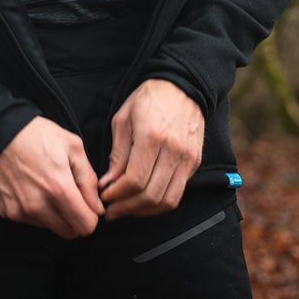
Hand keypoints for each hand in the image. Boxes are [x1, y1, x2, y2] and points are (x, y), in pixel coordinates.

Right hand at [0, 116, 104, 239]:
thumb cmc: (37, 134)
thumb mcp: (72, 146)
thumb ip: (88, 179)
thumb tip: (97, 207)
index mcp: (59, 189)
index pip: (86, 227)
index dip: (90, 215)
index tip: (85, 202)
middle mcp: (39, 206)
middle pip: (69, 233)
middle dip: (73, 218)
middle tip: (68, 195)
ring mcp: (20, 211)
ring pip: (49, 227)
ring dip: (53, 214)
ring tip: (46, 186)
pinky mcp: (6, 212)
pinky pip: (29, 221)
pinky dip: (34, 210)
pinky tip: (29, 187)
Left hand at [97, 79, 203, 220]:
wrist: (181, 87)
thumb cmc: (148, 99)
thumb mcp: (123, 118)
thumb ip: (117, 153)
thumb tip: (108, 183)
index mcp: (152, 136)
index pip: (134, 179)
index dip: (117, 195)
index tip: (104, 197)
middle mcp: (173, 150)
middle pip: (151, 195)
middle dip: (127, 208)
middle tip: (111, 211)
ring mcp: (187, 158)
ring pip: (167, 200)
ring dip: (144, 211)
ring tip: (126, 209)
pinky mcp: (195, 162)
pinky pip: (178, 193)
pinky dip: (159, 203)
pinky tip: (144, 201)